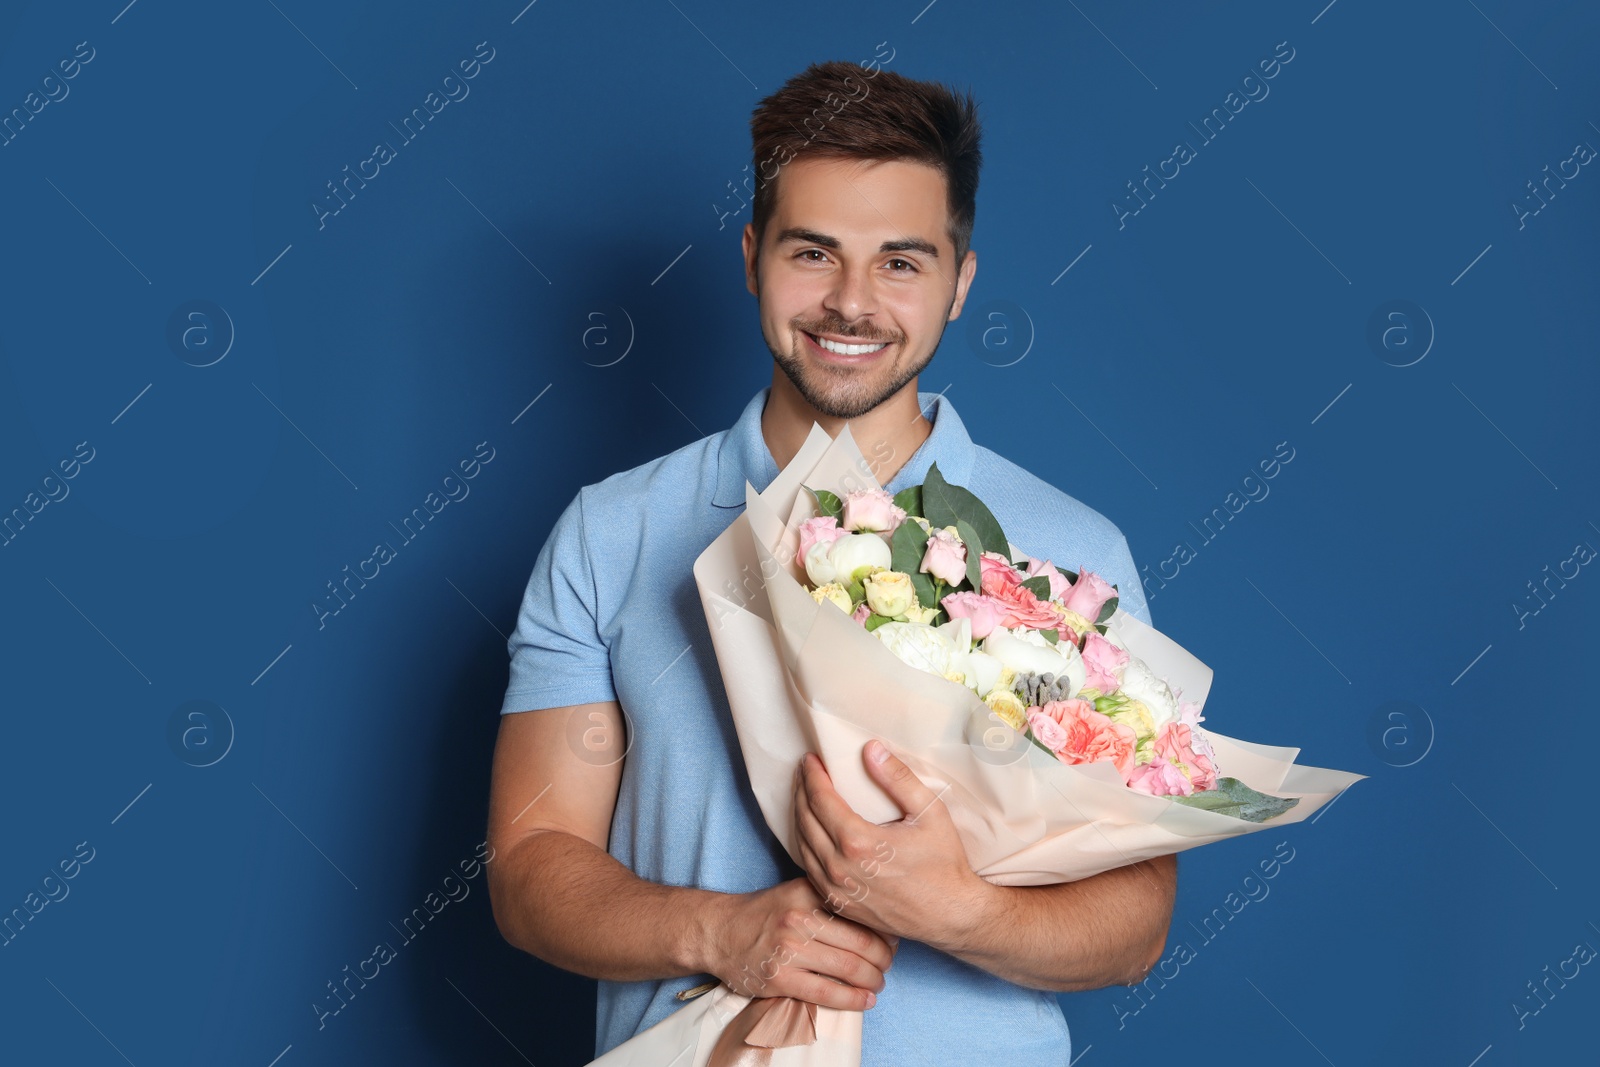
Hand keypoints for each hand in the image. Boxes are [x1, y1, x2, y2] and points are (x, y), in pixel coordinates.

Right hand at [703, 877, 895, 1009]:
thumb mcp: (797, 891)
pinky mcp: (780, 978)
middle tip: (889, 965)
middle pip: (862, 942)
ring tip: (878, 983)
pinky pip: (827, 992)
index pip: (862, 911)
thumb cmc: (765, 914)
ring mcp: (789, 948)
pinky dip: (853, 999)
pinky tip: (865, 1000)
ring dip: (873, 980)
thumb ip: (830, 898)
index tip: (893, 939)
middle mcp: (800, 917)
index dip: (885, 930)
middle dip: (885, 959)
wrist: (720, 931)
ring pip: (849, 968)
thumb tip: (877, 916)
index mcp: (809, 891)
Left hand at [793, 740, 992, 950]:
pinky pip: (810, 870)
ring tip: (805, 796)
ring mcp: (837, 890)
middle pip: (805, 820)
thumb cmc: (944, 864)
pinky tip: (812, 832)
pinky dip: (806, 845)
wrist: (951, 915)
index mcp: (858, 842)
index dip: (811, 775)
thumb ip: (898, 778)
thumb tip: (871, 749)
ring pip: (802, 846)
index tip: (809, 758)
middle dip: (801, 791)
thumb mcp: (930, 812)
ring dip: (800, 817)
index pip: (819, 800)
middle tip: (804, 772)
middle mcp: (840, 868)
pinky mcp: (840, 905)